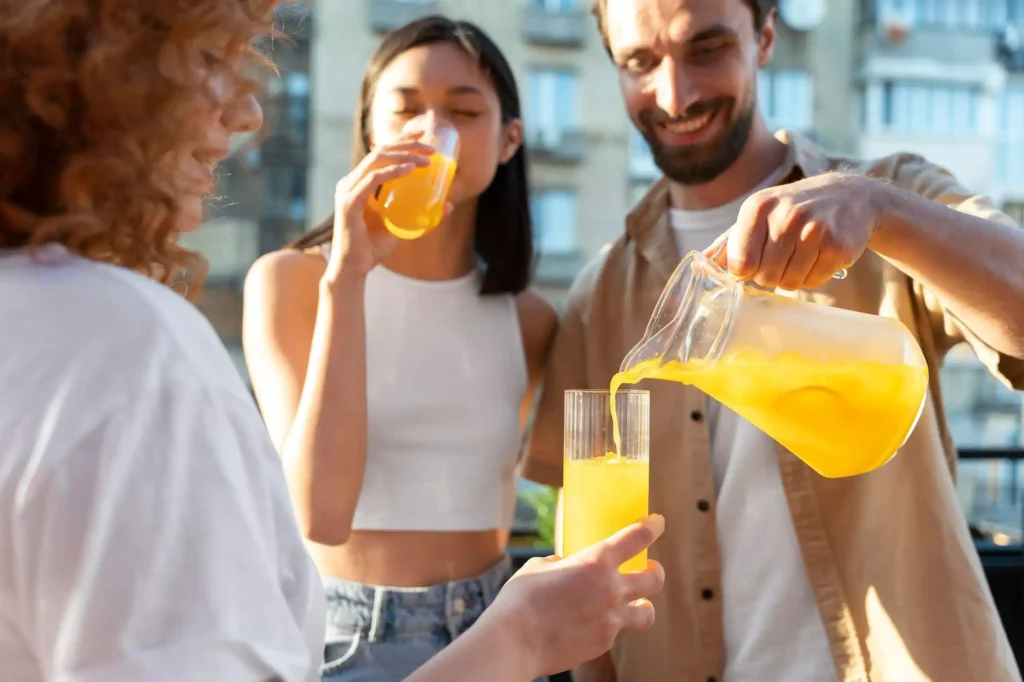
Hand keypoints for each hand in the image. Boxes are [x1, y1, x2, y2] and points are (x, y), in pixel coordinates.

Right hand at [325, 134, 433, 279]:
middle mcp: (350, 182)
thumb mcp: (403, 226)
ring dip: (404, 155)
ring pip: (377, 160)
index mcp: (359, 183)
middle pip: (380, 151)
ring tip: (427, 159)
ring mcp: (348, 190)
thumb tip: (450, 206)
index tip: (423, 134)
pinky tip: (410, 169)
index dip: (401, 140)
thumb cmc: (373, 249)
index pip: (380, 153)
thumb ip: (422, 216)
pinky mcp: (349, 202)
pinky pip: (373, 180)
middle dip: (407, 144)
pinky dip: (393, 172)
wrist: (354, 269)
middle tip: (431, 147)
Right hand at [483, 515, 665, 677]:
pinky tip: (594, 624)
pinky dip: (610, 625)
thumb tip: (564, 568)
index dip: (652, 527)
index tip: (657, 523)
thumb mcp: (539, 567)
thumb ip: (560, 564)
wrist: (515, 641)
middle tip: (651, 568)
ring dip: (644, 604)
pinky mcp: (603, 643)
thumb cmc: (521, 599)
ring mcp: (611, 619)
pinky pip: (616, 631)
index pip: (637, 537)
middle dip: (656, 571)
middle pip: (654, 578)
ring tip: (639, 603)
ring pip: (646, 612)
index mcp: (596, 561)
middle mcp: (612, 589)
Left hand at [705, 173, 884, 289]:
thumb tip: (699, 268)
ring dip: (793, 277)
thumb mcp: (758, 216)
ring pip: (789, 283)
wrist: (849, 195)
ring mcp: (814, 229)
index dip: (745, 271)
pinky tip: (820, 255)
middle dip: (771, 275)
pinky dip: (815, 276)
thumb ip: (728, 243)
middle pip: (764, 277)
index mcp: (758, 207)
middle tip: (783, 256)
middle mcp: (785, 215)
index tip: (753, 262)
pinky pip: (814, 282)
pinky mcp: (838, 245)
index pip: (740, 263)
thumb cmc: (792, 210)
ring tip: (802, 254)